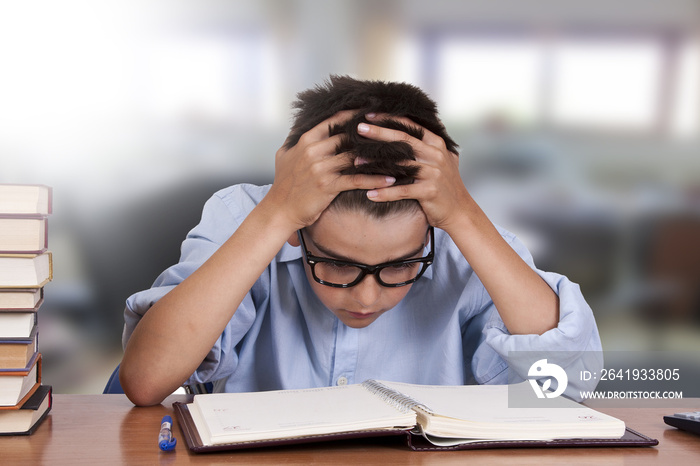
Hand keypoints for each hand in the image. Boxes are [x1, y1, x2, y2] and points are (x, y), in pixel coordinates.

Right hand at [265, 111, 396, 229]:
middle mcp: (314, 150)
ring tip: (398, 155)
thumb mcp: (283, 155)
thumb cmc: (283, 184)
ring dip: (378, 156)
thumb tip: (300, 125)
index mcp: (306, 140)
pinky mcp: (328, 185)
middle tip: (393, 131)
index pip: (335, 120)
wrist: (279, 210)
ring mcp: (321, 168)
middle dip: (372, 134)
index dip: (355, 114)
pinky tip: (390, 180)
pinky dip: (375, 179)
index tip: (373, 110)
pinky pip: (356, 179)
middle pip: (349, 136)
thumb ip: (295, 139)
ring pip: (356, 156)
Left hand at [357, 114, 471, 231]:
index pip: (411, 126)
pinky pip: (402, 190)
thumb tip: (415, 125)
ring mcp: (434, 172)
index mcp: (437, 144)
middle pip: (403, 140)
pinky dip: (385, 193)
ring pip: (399, 164)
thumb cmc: (446, 185)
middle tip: (359, 128)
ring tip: (356, 161)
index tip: (370, 114)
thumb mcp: (443, 159)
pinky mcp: (430, 190)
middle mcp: (436, 155)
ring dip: (376, 163)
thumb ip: (429, 145)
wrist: (460, 211)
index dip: (390, 119)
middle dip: (379, 133)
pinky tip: (369, 194)